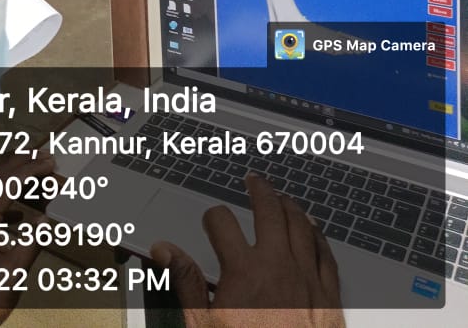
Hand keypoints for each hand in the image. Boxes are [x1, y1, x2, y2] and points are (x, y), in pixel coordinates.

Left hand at [0, 147, 54, 327]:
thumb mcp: (12, 274)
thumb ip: (29, 244)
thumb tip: (44, 221)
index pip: (7, 184)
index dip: (30, 170)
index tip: (50, 161)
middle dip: (19, 162)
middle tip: (43, 153)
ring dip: (11, 176)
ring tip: (32, 170)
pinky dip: (5, 201)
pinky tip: (20, 214)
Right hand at [151, 173, 345, 327]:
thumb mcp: (204, 325)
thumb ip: (186, 282)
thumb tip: (165, 250)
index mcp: (244, 272)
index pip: (222, 222)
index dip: (212, 218)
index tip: (211, 222)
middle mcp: (278, 267)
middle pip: (269, 210)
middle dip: (259, 190)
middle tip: (253, 181)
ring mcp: (308, 280)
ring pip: (301, 226)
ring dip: (290, 206)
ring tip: (282, 197)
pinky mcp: (329, 299)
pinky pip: (326, 254)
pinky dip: (318, 235)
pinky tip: (313, 229)